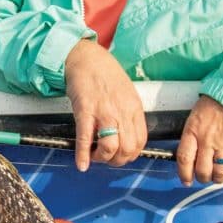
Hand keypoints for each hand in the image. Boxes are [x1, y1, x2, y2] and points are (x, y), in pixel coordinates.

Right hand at [64, 40, 147, 171]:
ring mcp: (104, 111)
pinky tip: (81, 164)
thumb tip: (126, 135)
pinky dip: (83, 155)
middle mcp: (122, 111)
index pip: (140, 141)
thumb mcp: (127, 93)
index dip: (131, 155)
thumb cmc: (105, 75)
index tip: (121, 156)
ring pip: (110, 147)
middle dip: (116, 160)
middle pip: (127, 148)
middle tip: (106, 158)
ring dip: (102, 158)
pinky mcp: (85, 110)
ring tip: (94, 157)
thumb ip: (128, 114)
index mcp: (134, 108)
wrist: (87, 58)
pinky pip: (86, 138)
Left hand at [176, 95, 222, 184]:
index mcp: (193, 132)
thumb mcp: (193, 118)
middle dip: (202, 178)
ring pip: (220, 170)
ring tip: (217, 178)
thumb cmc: (212, 105)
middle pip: (203, 169)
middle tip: (203, 178)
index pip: (184, 159)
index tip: (186, 180)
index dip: (184, 174)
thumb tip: (188, 157)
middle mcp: (208, 140)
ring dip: (218, 178)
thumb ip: (190, 137)